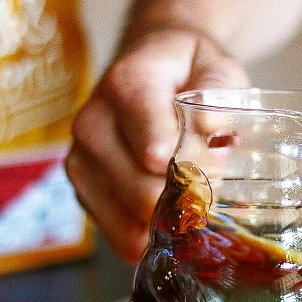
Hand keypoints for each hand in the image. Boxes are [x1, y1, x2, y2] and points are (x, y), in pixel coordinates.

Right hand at [65, 27, 248, 263]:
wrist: (150, 66)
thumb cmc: (188, 71)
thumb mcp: (217, 67)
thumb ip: (219, 93)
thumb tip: (210, 129)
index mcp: (127, 86)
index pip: (156, 151)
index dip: (195, 168)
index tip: (216, 157)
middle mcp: (93, 123)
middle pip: (146, 193)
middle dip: (188, 195)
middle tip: (209, 175)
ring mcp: (82, 160)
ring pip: (134, 221)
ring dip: (172, 215)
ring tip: (187, 186)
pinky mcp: (83, 191)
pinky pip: (122, 236)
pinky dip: (154, 232)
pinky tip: (170, 209)